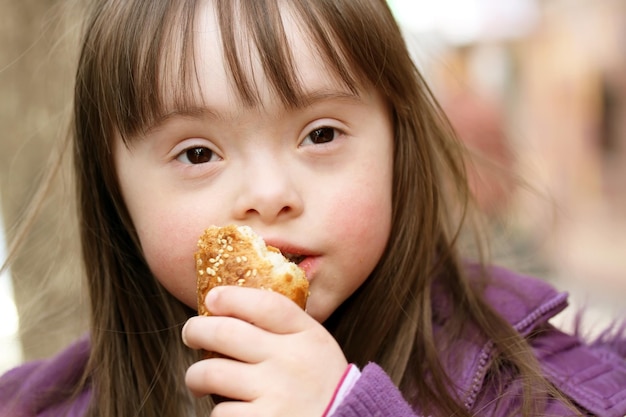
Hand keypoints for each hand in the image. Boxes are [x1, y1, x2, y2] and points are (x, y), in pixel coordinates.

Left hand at [182, 286, 348, 416]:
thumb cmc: (322, 387)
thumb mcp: (316, 348)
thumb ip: (286, 329)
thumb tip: (233, 310)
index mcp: (307, 336)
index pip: (266, 304)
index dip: (233, 297)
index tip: (213, 298)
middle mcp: (291, 360)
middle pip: (226, 332)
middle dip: (197, 330)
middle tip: (191, 334)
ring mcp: (276, 393)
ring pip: (211, 373)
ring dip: (195, 376)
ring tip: (198, 380)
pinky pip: (220, 412)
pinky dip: (219, 412)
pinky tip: (229, 410)